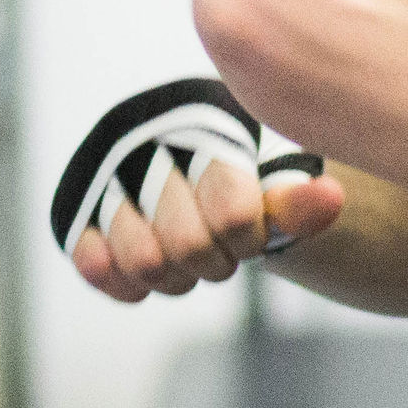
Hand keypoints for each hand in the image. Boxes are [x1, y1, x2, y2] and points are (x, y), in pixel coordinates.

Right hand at [48, 76, 347, 302]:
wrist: (180, 163)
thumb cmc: (234, 177)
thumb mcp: (269, 184)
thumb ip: (294, 198)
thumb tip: (331, 198)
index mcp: (202, 125)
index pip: (234, 215)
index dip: (246, 239)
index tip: (248, 231)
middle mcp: (147, 142)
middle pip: (190, 246)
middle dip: (211, 262)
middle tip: (215, 249)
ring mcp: (106, 177)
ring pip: (144, 262)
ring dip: (172, 276)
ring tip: (182, 258)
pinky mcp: (75, 211)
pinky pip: (95, 264)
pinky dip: (124, 282)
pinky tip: (142, 273)